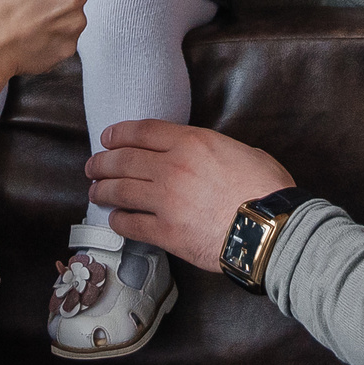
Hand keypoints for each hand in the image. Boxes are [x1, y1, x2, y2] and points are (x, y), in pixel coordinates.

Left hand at [85, 119, 294, 271]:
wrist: (269, 229)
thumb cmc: (266, 188)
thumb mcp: (242, 151)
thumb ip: (214, 150)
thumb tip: (206, 156)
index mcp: (191, 142)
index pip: (142, 131)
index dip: (119, 134)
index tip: (107, 139)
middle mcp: (172, 168)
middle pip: (123, 160)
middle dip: (102, 162)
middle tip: (93, 166)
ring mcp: (166, 201)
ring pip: (120, 190)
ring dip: (102, 190)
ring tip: (95, 191)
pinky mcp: (167, 232)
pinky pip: (131, 225)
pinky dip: (118, 221)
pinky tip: (115, 219)